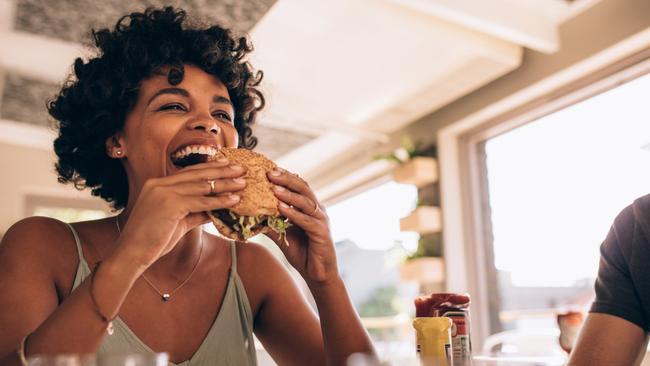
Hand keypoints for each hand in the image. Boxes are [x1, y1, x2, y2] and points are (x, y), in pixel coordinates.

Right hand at [114, 160, 245, 268]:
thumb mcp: (177, 222)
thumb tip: (214, 210)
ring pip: (202, 186)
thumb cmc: (152, 240)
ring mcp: (163, 192)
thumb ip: (195, 212)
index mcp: (157, 184)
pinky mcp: (170, 204)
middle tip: (241, 168)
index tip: (227, 165)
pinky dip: (219, 201)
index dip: (209, 168)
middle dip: (221, 170)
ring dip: (225, 184)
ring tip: (243, 183)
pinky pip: (201, 201)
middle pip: (197, 174)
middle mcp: (159, 184)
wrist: (132, 253)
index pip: (188, 173)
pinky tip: (234, 200)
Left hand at [266, 168, 338, 284]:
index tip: (268, 169)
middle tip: (270, 172)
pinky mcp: (321, 233)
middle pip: (303, 188)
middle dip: (286, 179)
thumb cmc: (302, 252)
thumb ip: (271, 223)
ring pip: (305, 202)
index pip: (298, 186)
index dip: (285, 177)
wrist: (318, 274)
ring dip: (289, 194)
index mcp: (309, 207)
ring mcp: (321, 220)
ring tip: (274, 187)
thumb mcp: (282, 235)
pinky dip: (293, 213)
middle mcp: (317, 210)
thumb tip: (251, 214)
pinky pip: (306, 220)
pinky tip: (281, 208)